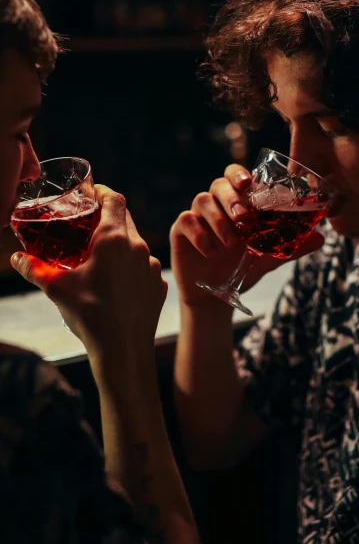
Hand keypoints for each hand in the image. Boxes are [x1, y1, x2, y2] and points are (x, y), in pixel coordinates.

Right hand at [11, 185, 167, 365]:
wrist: (122, 351)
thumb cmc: (90, 315)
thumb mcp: (56, 289)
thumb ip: (35, 269)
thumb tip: (16, 259)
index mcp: (115, 239)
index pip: (115, 199)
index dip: (103, 192)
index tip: (92, 194)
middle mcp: (139, 247)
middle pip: (125, 219)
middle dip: (108, 218)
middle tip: (88, 225)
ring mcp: (152, 266)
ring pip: (135, 245)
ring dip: (120, 245)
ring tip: (99, 258)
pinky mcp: (159, 284)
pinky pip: (144, 267)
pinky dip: (130, 268)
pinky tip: (116, 283)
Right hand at [170, 163, 324, 307]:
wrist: (215, 297)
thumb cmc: (242, 268)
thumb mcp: (270, 258)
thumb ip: (292, 246)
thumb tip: (321, 238)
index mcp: (238, 204)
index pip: (237, 177)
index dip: (240, 174)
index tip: (249, 183)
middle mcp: (217, 205)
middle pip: (219, 184)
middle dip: (231, 198)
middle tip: (243, 218)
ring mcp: (197, 216)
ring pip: (202, 200)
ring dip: (218, 219)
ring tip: (231, 242)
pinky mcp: (181, 231)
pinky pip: (186, 221)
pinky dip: (200, 234)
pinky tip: (211, 251)